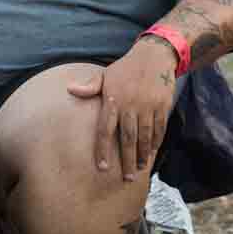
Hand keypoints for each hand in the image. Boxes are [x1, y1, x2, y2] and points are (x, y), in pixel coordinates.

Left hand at [69, 38, 179, 181]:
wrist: (154, 56)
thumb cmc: (126, 68)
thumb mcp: (106, 75)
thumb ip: (90, 86)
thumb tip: (69, 89)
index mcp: (113, 100)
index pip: (105, 130)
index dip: (103, 150)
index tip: (103, 168)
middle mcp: (130, 106)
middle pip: (127, 138)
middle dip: (127, 160)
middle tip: (127, 178)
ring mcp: (148, 106)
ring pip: (144, 136)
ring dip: (142, 154)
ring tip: (140, 168)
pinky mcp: (163, 105)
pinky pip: (159, 128)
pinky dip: (156, 141)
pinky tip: (152, 152)